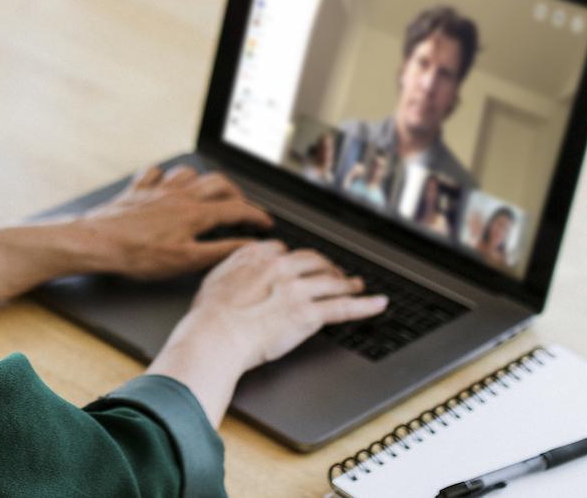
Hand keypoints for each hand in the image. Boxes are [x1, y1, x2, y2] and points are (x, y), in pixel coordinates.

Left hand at [78, 165, 275, 280]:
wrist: (96, 242)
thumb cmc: (136, 255)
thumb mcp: (185, 261)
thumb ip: (220, 251)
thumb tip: (248, 246)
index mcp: (194, 213)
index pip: (236, 208)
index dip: (256, 216)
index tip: (265, 223)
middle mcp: (178, 195)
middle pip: (217, 183)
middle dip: (235, 193)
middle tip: (240, 207)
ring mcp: (156, 189)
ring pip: (188, 173)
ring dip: (202, 180)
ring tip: (207, 192)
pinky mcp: (136, 190)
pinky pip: (154, 172)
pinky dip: (164, 175)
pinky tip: (165, 183)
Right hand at [148, 240, 387, 423]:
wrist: (215, 336)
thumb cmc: (208, 316)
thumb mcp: (214, 279)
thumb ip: (232, 268)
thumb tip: (237, 268)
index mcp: (255, 256)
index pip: (284, 250)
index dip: (295, 260)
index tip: (299, 265)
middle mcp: (279, 268)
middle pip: (313, 260)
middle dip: (326, 266)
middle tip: (334, 274)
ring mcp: (296, 290)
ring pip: (332, 282)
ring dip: (348, 283)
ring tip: (357, 285)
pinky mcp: (308, 314)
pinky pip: (344, 307)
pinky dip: (365, 305)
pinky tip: (378, 303)